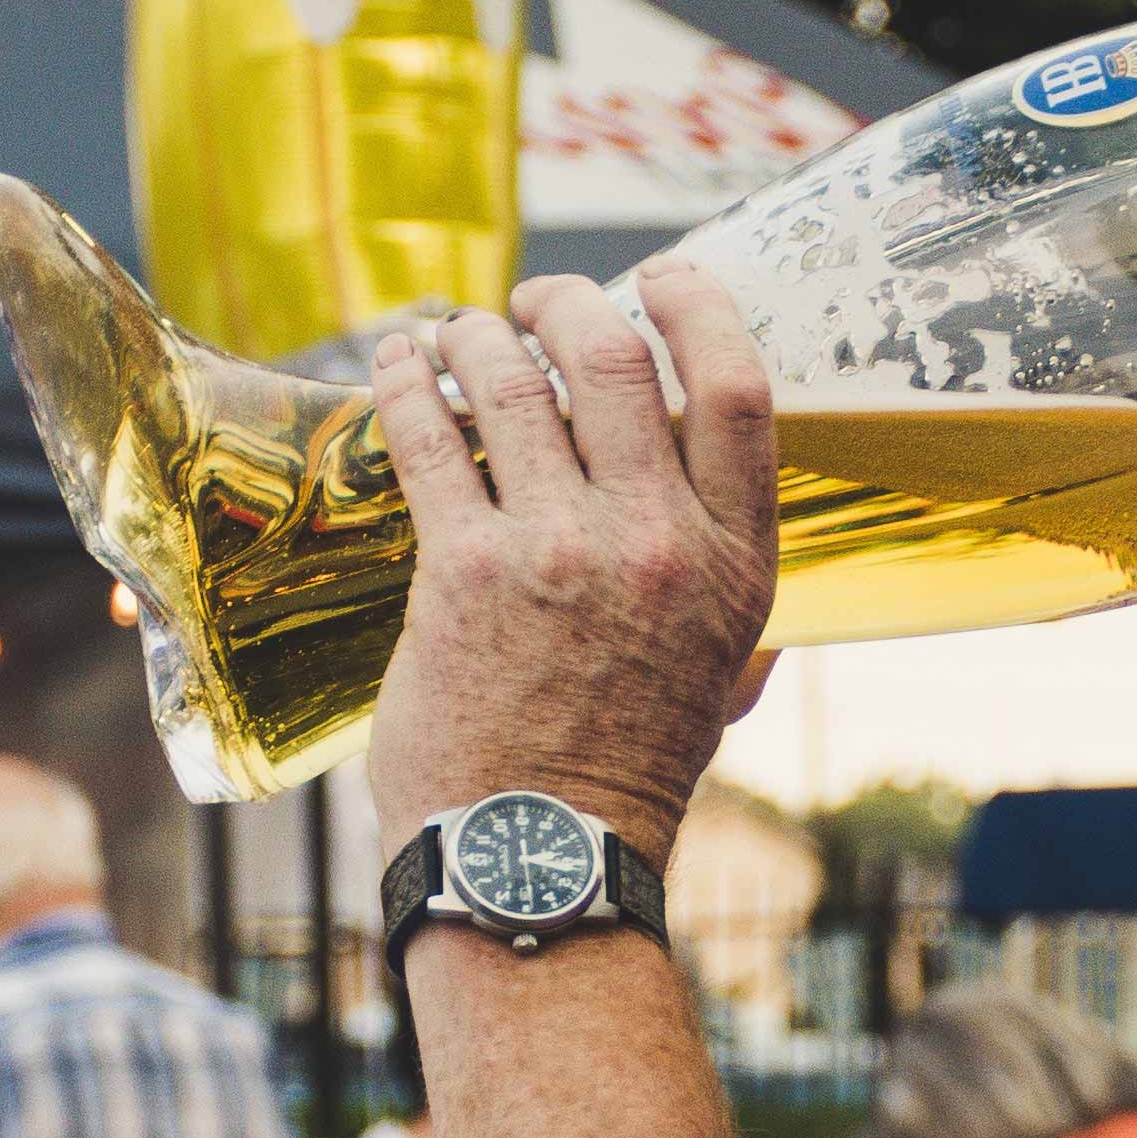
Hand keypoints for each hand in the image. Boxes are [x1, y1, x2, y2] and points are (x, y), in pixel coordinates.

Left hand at [358, 264, 782, 856]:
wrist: (542, 859)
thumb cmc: (625, 774)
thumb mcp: (722, 682)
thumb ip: (733, 608)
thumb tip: (739, 557)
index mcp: (735, 563)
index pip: (740, 390)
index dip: (698, 307)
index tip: (659, 278)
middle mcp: (658, 543)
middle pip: (615, 359)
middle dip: (564, 303)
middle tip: (534, 302)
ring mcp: (560, 551)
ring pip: (512, 383)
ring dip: (474, 335)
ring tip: (453, 331)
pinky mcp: (467, 571)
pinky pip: (430, 437)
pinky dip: (407, 382)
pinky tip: (397, 364)